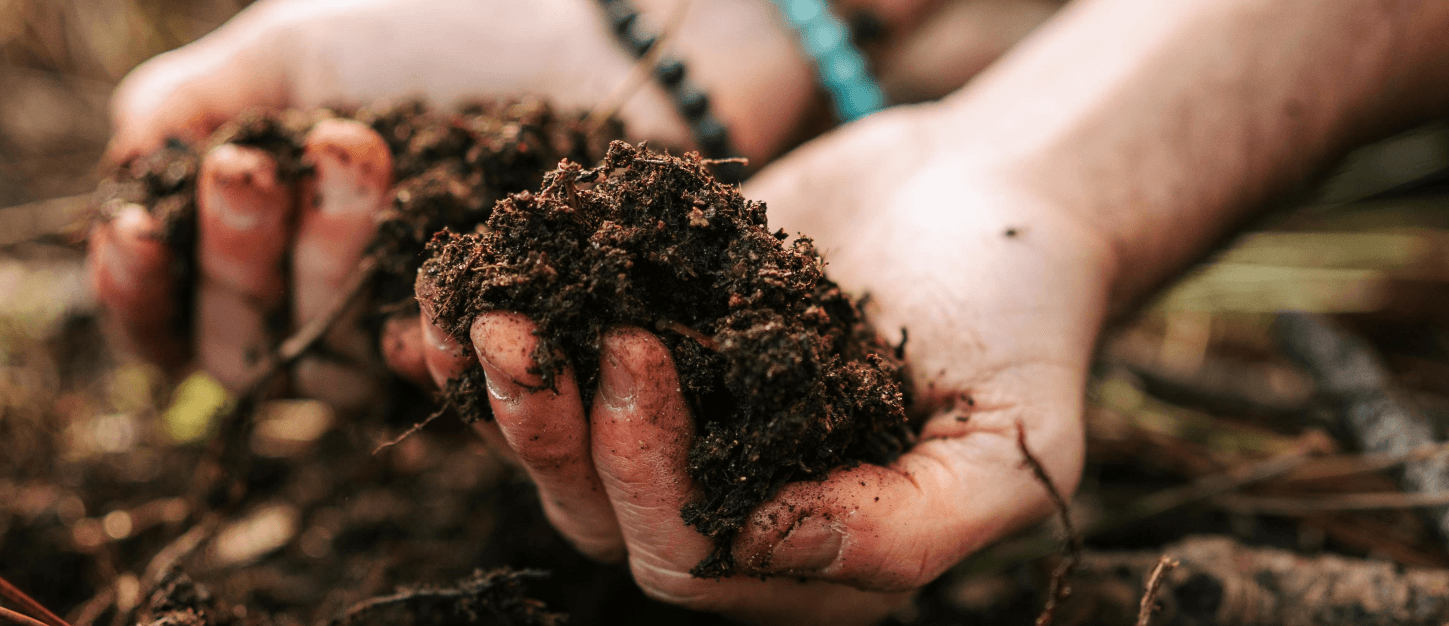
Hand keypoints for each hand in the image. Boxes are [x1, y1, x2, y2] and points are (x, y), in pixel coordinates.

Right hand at [87, 0, 822, 407]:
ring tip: (360, 148)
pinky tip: (419, 300)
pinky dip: (426, 340)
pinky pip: (452, 381)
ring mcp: (422, 343)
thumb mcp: (297, 46)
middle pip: (244, 345)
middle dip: (240, 251)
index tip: (137, 228)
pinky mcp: (512, 363)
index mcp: (263, 246)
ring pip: (336, 362)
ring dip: (328, 262)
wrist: (611, 30)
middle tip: (254, 163)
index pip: (168, 310)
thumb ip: (192, 101)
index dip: (137, 289)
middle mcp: (334, 312)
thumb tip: (122, 174)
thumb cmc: (448, 24)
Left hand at [384, 105, 1115, 622]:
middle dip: (553, 432)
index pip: (693, 559)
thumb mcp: (1016, 441)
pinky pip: (552, 380)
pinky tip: (424, 316)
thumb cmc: (1024, 314)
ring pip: (559, 460)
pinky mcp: (646, 358)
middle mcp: (741, 513)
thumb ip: (909, 528)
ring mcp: (686, 437)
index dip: (644, 473)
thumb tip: (756, 546)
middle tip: (523, 329)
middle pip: (605, 519)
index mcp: (821, 558)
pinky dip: (478, 359)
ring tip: (479, 314)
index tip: (642, 349)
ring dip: (504, 399)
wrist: (995, 194)